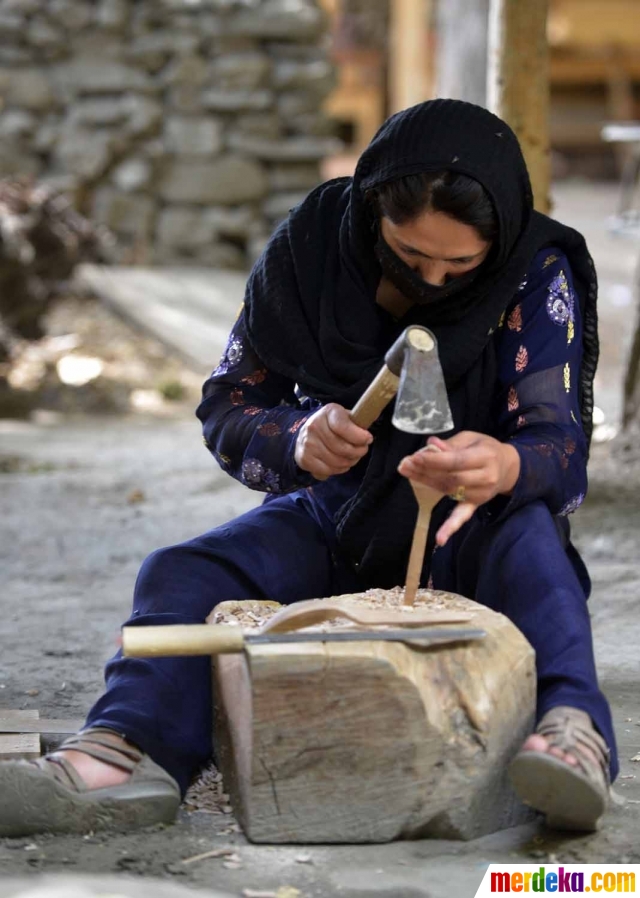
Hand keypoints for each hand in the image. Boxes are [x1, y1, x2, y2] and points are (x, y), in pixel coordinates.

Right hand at [295, 403, 372, 480]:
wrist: (306, 434)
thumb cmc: (333, 426)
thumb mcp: (346, 417)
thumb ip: (358, 423)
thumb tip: (369, 436)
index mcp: (328, 412)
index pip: (343, 426)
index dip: (358, 436)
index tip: (368, 439)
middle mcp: (314, 426)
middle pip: (342, 447)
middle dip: (357, 452)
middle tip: (362, 451)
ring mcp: (307, 443)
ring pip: (337, 461)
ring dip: (349, 462)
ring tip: (351, 457)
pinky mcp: (304, 458)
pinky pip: (328, 470)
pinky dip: (338, 470)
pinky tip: (340, 464)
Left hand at [397, 431, 520, 545]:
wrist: (508, 468)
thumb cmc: (485, 449)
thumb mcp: (471, 439)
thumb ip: (451, 444)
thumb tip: (432, 445)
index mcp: (485, 457)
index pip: (456, 460)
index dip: (434, 460)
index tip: (414, 457)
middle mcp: (485, 477)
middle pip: (451, 477)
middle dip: (426, 471)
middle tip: (405, 464)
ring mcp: (481, 493)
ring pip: (449, 491)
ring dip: (427, 483)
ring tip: (408, 473)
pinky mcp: (476, 504)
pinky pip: (463, 516)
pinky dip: (451, 527)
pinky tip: (440, 539)